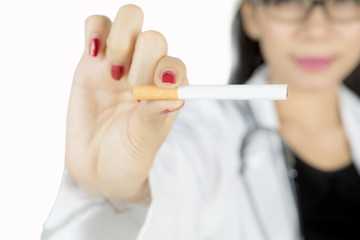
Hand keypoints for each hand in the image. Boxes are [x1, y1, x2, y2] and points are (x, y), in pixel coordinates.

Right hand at [65, 4, 187, 201]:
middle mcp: (148, 70)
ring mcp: (121, 62)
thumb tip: (175, 93)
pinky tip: (93, 55)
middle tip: (131, 90)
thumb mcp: (144, 140)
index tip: (152, 92)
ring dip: (121, 41)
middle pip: (154, 38)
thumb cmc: (127, 156)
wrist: (96, 166)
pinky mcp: (93, 58)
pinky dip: (95, 30)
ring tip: (113, 74)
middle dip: (142, 60)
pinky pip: (97, 24)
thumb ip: (156, 115)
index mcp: (169, 89)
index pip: (175, 63)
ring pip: (130, 19)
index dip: (166, 71)